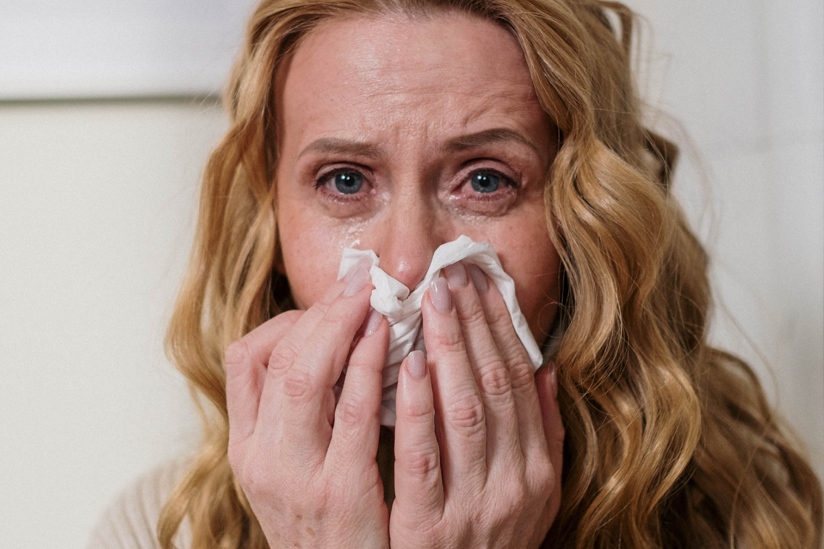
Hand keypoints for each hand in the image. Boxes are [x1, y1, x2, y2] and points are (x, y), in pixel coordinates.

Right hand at [225, 258, 389, 548]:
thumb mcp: (299, 467)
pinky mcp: (340, 497)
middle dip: (323, 311)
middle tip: (362, 279)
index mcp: (248, 446)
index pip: (247, 358)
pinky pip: (355, 418)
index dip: (292, 318)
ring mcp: (296, 478)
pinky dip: (371, 371)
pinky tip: (395, 346)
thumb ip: (311, 411)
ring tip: (378, 297)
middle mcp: (262, 459)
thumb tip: (345, 341)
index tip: (336, 300)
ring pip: (306, 377)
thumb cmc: (330, 525)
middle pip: (278, 359)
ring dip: (345, 327)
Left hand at [390, 262, 563, 548]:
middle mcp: (515, 483)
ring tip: (431, 301)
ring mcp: (475, 506)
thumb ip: (543, 432)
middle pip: (495, 385)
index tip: (481, 284)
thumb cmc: (492, 540)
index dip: (501, 328)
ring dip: (450, 350)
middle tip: (450, 274)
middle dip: (473, 324)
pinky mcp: (430, 529)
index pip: (520, 381)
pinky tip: (409, 365)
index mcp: (538, 468)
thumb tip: (547, 368)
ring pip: (466, 411)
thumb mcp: (536, 493)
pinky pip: (424, 458)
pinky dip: (419, 408)